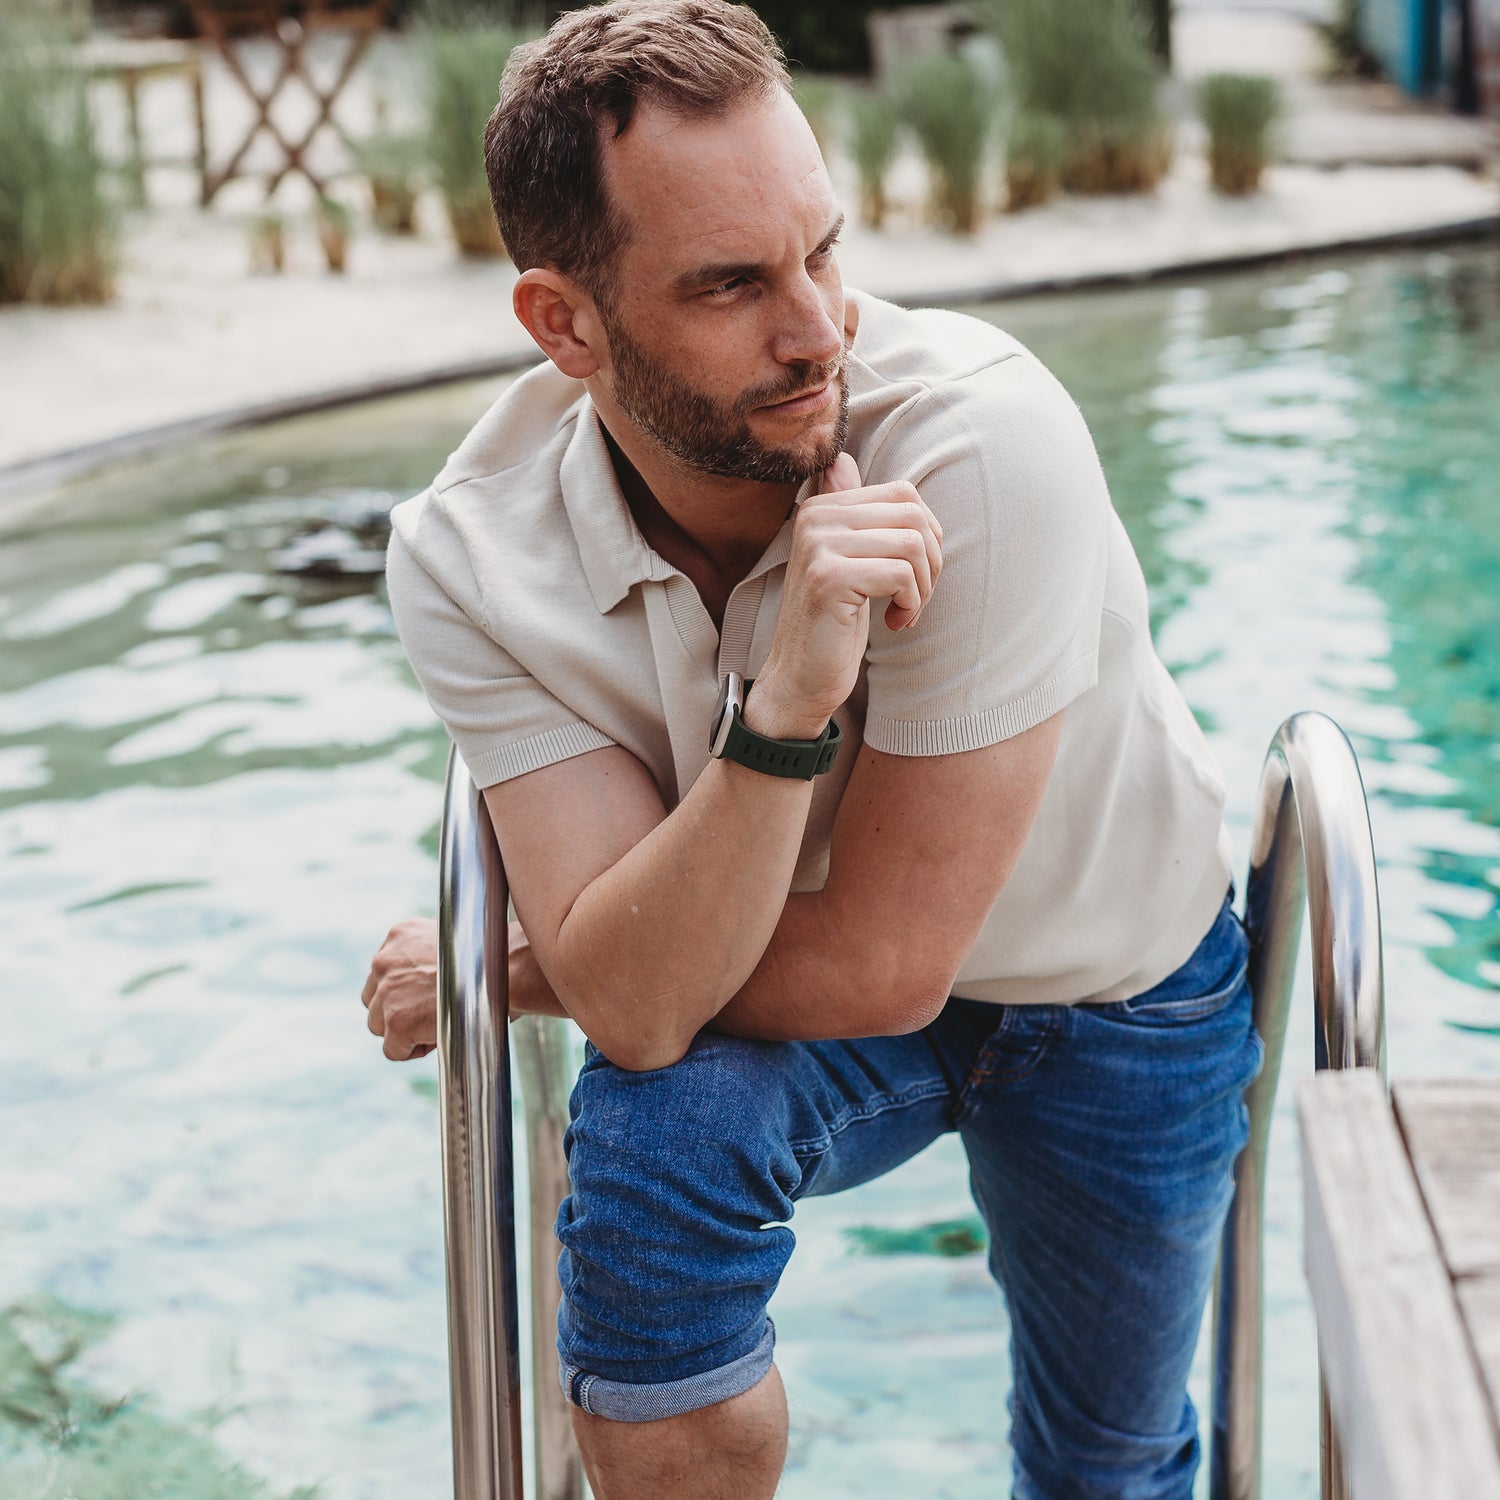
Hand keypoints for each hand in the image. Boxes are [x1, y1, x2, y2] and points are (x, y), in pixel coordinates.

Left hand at [362, 916, 570, 1060]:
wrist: (505, 972)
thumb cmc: (493, 962)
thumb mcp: (453, 946)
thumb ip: (429, 959)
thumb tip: (428, 987)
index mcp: (400, 935)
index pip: (384, 973)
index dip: (405, 991)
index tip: (429, 996)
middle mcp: (385, 959)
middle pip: (375, 1000)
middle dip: (399, 1011)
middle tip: (433, 1015)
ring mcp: (387, 991)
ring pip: (379, 1026)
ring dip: (404, 1032)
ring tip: (438, 1026)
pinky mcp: (396, 1020)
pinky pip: (393, 1050)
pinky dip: (412, 1051)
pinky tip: (438, 1037)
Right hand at [753, 454, 942, 732]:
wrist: (800, 678)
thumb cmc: (834, 622)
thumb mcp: (847, 560)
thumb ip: (852, 512)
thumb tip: (841, 460)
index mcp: (821, 507)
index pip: (904, 493)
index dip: (926, 536)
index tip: (910, 576)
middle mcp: (815, 517)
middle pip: (914, 515)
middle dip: (930, 561)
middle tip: (914, 598)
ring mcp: (819, 546)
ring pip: (913, 544)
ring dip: (923, 587)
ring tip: (904, 612)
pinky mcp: (828, 579)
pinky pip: (901, 574)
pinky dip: (911, 603)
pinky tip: (895, 623)